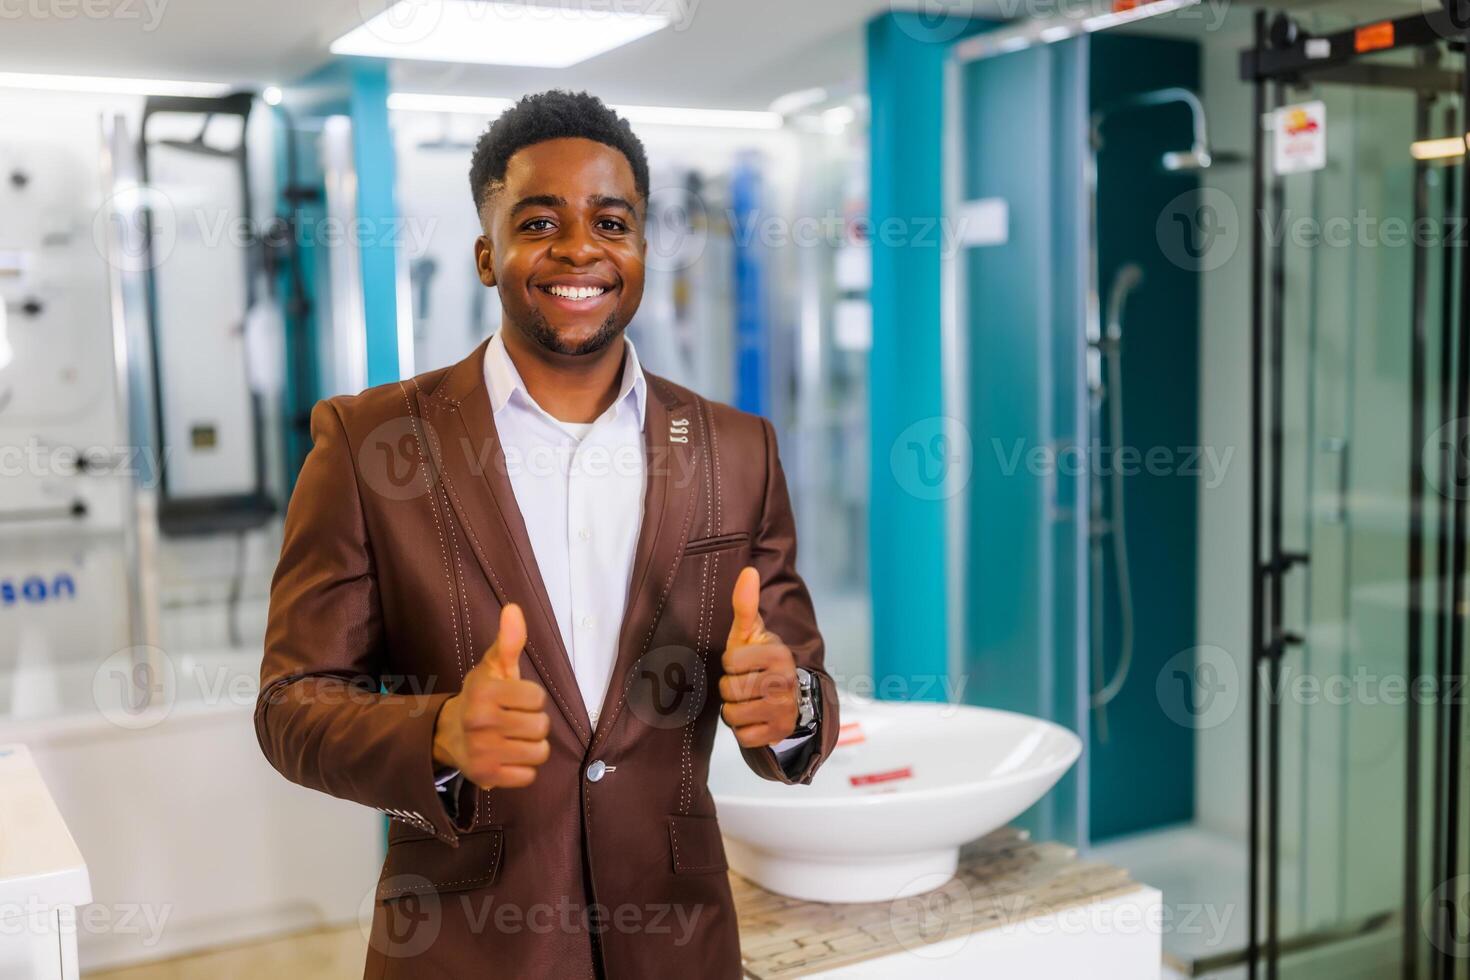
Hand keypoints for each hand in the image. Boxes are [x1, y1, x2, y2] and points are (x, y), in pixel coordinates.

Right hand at [432, 604, 551, 788]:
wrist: (448, 733)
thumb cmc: (481, 697)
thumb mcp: (493, 667)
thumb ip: (508, 641)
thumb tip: (514, 609)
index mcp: (484, 692)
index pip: (538, 699)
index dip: (531, 699)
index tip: (515, 699)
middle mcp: (479, 722)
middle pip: (541, 727)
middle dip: (533, 723)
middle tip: (513, 721)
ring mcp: (481, 752)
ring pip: (539, 752)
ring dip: (531, 746)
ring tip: (512, 739)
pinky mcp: (485, 776)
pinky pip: (528, 776)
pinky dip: (523, 768)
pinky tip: (507, 757)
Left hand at [719, 566, 799, 747]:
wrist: (785, 697)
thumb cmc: (758, 661)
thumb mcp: (750, 633)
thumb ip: (745, 605)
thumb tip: (748, 571)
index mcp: (778, 653)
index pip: (730, 663)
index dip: (730, 664)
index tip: (743, 663)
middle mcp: (786, 681)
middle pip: (730, 690)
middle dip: (731, 689)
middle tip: (746, 684)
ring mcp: (785, 709)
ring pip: (733, 715)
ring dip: (735, 710)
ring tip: (749, 700)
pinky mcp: (780, 733)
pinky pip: (743, 736)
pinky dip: (744, 730)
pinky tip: (755, 718)